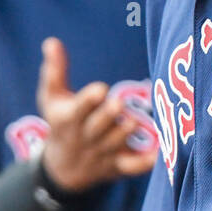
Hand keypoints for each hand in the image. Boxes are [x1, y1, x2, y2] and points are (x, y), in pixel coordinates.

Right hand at [36, 37, 157, 192]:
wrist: (63, 169)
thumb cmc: (60, 124)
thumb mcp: (51, 98)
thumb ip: (54, 70)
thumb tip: (52, 41)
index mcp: (70, 118)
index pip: (79, 108)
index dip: (89, 100)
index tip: (99, 89)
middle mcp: (87, 136)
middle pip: (98, 126)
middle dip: (108, 115)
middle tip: (119, 103)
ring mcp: (103, 152)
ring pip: (116, 143)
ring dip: (126, 132)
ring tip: (135, 120)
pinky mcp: (118, 165)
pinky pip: (133, 166)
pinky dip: (145, 161)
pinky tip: (159, 152)